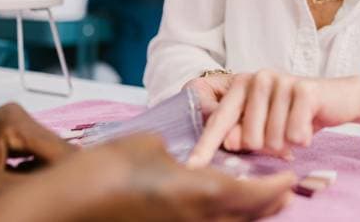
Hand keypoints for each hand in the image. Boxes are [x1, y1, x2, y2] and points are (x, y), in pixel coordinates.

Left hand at [0, 102, 75, 213]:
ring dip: (45, 171)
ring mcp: (15, 120)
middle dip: (55, 172)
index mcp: (14, 121)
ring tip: (25, 187)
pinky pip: (35, 149)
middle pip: (57, 147)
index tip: (78, 191)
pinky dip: (34, 168)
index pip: (59, 149)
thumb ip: (33, 185)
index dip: (69, 174)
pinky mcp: (10, 129)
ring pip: (49, 150)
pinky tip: (19, 181)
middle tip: (50, 195)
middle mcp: (18, 114)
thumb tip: (64, 187)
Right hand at [0, 133, 295, 221]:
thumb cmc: (106, 169)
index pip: (252, 196)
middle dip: (268, 206)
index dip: (276, 188)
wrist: (67, 205)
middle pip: (245, 220)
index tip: (291, 178)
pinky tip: (215, 207)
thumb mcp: (148, 144)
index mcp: (198, 194)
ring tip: (259, 201)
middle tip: (284, 192)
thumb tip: (179, 159)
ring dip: (246, 216)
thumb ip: (174, 151)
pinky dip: (220, 219)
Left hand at [187, 71, 359, 166]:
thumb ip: (243, 133)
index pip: (220, 120)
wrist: (338, 99)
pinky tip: (308, 127)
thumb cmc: (294, 114)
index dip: (206, 146)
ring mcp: (281, 80)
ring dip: (287, 144)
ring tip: (296, 128)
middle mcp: (258, 77)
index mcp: (242, 85)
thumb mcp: (266, 125)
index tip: (192, 167)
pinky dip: (303, 139)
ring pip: (272, 139)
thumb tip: (229, 142)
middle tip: (282, 134)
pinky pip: (294, 134)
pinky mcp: (304, 89)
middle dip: (267, 147)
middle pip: (249, 138)